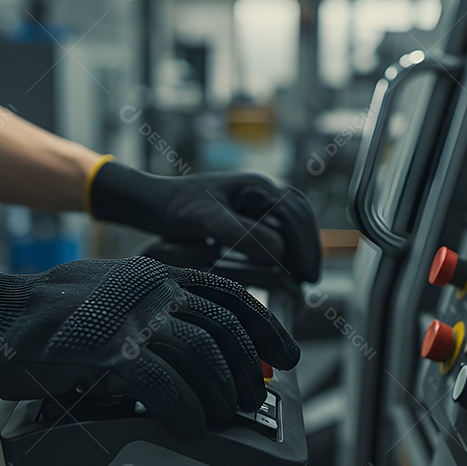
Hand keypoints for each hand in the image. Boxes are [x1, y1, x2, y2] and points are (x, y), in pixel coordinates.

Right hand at [0, 247, 298, 438]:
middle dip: (245, 368)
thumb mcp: (114, 296)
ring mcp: (128, 317)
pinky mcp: (104, 350)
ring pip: (199, 353)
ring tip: (222, 416)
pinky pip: (162, 381)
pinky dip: (184, 407)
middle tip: (249, 397)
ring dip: (219, 392)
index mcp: (156, 275)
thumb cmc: (54, 317)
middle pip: (222, 327)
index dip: (265, 326)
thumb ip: (154, 311)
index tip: (286, 354)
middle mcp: (149, 289)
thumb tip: (196, 347)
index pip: (229, 293)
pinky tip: (191, 424)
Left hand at [89, 161, 321, 282]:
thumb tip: (279, 253)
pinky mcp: (248, 213)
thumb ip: (243, 234)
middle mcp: (261, 189)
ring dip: (301, 247)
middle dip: (309, 247)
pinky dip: (287, 247)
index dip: (305, 246)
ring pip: (292, 222)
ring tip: (303, 277)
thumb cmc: (176, 208)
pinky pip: (278, 228)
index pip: (294, 214)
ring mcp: (256, 200)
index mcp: (256, 185)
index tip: (307, 275)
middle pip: (300, 216)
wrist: (154, 202)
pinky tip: (284, 269)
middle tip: (312, 280)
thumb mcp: (208, 221)